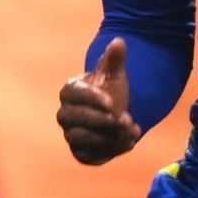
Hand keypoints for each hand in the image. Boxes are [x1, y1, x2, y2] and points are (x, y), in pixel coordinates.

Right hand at [57, 38, 141, 165]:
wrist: (118, 115)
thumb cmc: (112, 90)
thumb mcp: (116, 75)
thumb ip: (115, 60)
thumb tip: (118, 41)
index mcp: (70, 91)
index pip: (72, 94)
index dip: (92, 99)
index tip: (112, 102)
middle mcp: (65, 114)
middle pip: (73, 118)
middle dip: (101, 119)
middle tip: (125, 118)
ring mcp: (71, 134)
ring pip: (81, 138)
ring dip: (108, 136)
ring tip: (132, 129)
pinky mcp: (81, 152)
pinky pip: (89, 155)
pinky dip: (110, 150)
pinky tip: (129, 142)